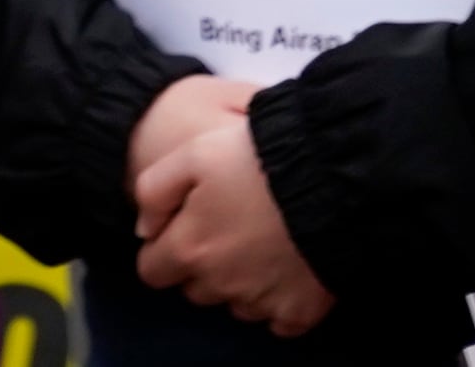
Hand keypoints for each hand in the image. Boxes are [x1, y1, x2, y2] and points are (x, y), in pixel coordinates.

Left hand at [127, 76, 331, 333]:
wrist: (329, 175)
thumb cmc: (257, 158)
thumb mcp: (192, 154)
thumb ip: (153, 192)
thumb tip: (144, 229)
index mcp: (190, 248)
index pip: (152, 271)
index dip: (163, 250)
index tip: (183, 230)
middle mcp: (221, 283)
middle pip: (195, 289)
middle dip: (203, 264)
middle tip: (228, 228)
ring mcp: (262, 301)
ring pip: (236, 305)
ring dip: (240, 283)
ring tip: (262, 242)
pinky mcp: (300, 310)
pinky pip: (278, 321)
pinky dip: (280, 300)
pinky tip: (288, 268)